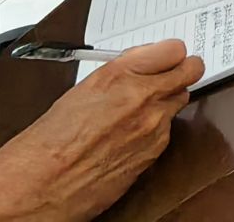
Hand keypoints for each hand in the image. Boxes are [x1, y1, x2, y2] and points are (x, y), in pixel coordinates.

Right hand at [0, 40, 204, 221]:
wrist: (43, 184)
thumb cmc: (52, 140)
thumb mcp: (84, 89)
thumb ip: (122, 72)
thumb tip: (143, 64)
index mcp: (122, 75)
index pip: (174, 49)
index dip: (171, 53)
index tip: (167, 57)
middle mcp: (143, 97)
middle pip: (191, 70)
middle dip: (183, 71)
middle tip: (172, 75)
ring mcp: (154, 124)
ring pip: (180, 100)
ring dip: (167, 101)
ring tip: (141, 111)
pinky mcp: (156, 150)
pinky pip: (168, 130)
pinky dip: (156, 130)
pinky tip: (131, 136)